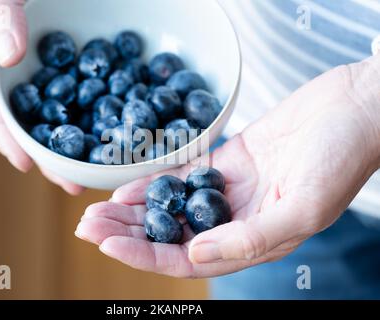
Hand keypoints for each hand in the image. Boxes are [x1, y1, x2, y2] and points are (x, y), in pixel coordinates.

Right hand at [0, 0, 82, 194]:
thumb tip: (8, 57)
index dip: (9, 138)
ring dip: (77, 152)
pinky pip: (91, 102)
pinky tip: (113, 142)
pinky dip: (100, 124)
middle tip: (71, 186)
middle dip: (51, 159)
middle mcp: (31, 76)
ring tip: (93, 177)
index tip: (25, 165)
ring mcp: (59, 77)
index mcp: (3, 62)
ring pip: (63, 120)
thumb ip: (3, 18)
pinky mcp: (86, 72)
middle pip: (34, 125)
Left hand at [76, 56, 379, 277]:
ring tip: (97, 211)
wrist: (354, 109)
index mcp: (254, 242)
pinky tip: (127, 187)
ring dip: (135, 211)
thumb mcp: (302, 207)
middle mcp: (237, 221)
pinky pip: (182, 177)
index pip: (187, 259)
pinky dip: (154, 183)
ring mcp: (231, 191)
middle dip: (128, 234)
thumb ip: (249, 239)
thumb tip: (196, 255)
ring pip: (171, 209)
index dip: (144, 255)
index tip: (107, 245)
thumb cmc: (341, 158)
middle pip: (171, 236)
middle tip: (87, 226)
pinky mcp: (228, 162)